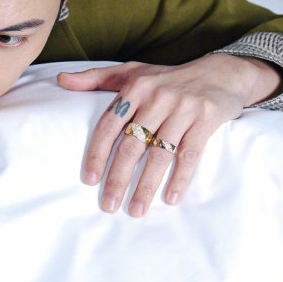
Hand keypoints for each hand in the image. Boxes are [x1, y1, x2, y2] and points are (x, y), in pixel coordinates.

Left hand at [57, 54, 282, 215]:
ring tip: (136, 210)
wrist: (221, 73)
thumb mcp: (134, 71)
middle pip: (132, 144)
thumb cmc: (170, 77)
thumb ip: (96, 78)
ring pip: (159, 154)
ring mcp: (183, 108)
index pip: (109, 124)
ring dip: (146, 186)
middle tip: (109, 205)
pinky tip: (171, 197)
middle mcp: (158, 97)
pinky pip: (190, 154)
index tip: (89, 180)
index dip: (97, 153)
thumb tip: (61, 80)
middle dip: (118, 178)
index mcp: (136, 87)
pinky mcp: (206, 119)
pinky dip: (180, 178)